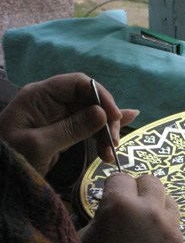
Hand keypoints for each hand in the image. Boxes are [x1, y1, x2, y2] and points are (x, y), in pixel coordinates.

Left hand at [0, 73, 137, 175]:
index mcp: (40, 96)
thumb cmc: (11, 159)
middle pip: (89, 99)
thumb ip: (72, 128)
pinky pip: (87, 128)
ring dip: (105, 132)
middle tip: (114, 142)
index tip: (114, 118)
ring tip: (110, 153)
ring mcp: (57, 116)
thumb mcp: (40, 145)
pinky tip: (115, 140)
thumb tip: (103, 114)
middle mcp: (51, 102)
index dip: (101, 96)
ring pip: (92, 115)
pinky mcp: (62, 131)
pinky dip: (100, 136)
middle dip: (106, 118)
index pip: (79, 83)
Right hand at [80, 173, 183, 242]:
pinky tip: (153, 237)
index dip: (114, 187)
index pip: (121, 177)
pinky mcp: (181, 242)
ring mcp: (169, 226)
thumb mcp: (85, 239)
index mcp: (119, 206)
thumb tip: (110, 207)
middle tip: (129, 205)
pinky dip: (165, 223)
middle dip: (138, 189)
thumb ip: (101, 216)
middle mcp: (149, 210)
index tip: (110, 197)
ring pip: (168, 198)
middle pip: (151, 181)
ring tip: (145, 220)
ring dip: (156, 204)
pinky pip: (175, 221)